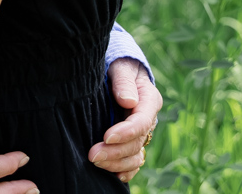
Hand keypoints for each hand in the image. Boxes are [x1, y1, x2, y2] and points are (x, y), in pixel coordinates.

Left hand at [89, 57, 160, 180]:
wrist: (119, 73)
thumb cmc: (119, 67)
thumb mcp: (121, 68)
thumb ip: (123, 82)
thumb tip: (128, 101)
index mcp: (149, 101)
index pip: (141, 121)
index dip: (126, 132)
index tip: (107, 137)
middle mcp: (148, 120)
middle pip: (136, 142)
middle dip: (115, 151)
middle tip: (92, 154)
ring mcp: (141, 133)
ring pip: (135, 156)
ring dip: (116, 163)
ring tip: (94, 162)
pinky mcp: (132, 141)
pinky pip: (133, 161)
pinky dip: (125, 171)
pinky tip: (113, 175)